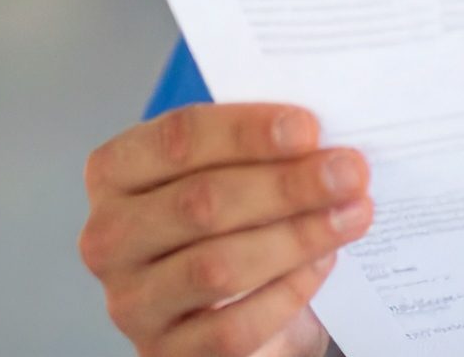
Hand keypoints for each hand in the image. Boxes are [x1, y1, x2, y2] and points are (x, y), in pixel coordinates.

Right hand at [78, 102, 372, 355]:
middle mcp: (111, 236)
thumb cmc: (235, 206)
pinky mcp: (163, 352)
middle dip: (287, 185)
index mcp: (118, 169)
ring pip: (217, 267)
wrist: (231, 291)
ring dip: (297, 237)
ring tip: (352, 214)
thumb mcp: (235, 161)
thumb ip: (263, 141)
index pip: (178, 138)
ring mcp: (131, 301)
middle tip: (350, 172)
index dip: (247, 132)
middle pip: (202, 202)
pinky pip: (231, 329)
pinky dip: (286, 293)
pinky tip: (322, 263)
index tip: (310, 128)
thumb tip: (325, 134)